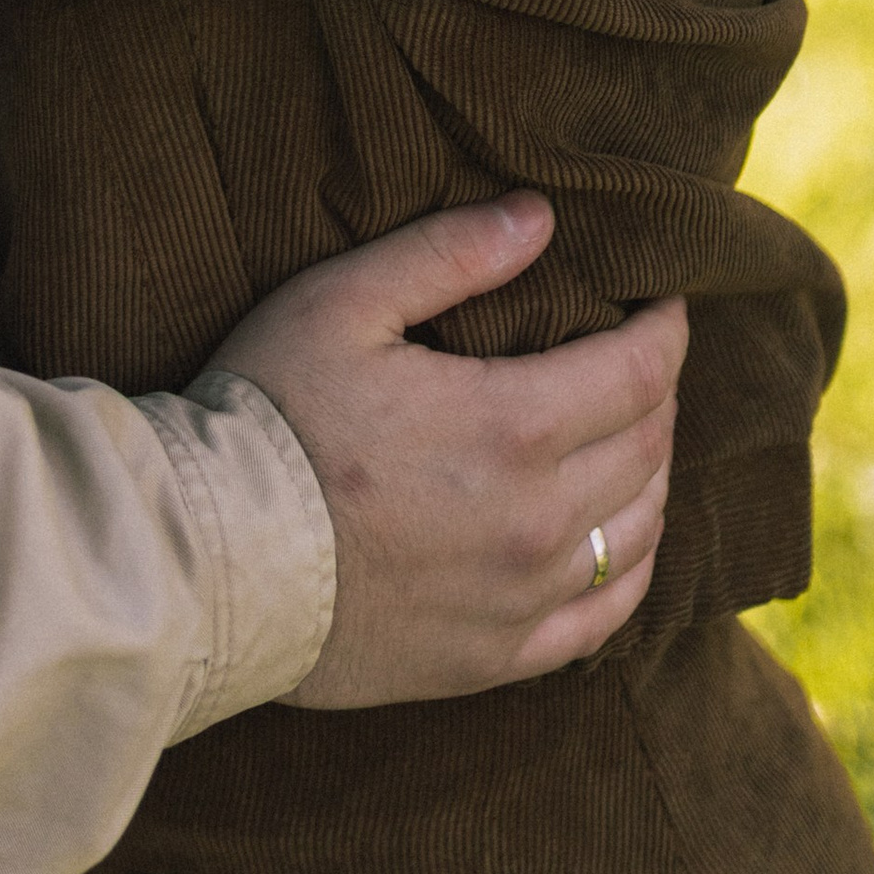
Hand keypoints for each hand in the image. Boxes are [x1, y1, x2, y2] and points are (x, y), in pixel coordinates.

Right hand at [206, 193, 684, 707]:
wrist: (209, 558)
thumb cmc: (268, 415)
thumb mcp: (341, 302)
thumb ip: (447, 254)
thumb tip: (540, 216)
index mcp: (510, 425)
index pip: (639, 372)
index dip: (664, 330)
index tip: (663, 305)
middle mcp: (536, 519)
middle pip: (648, 448)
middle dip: (657, 394)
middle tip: (639, 362)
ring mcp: (521, 597)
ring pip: (638, 531)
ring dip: (651, 475)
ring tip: (630, 438)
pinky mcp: (495, 656)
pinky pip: (605, 617)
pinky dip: (630, 569)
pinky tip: (617, 541)